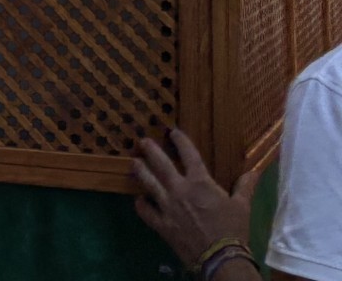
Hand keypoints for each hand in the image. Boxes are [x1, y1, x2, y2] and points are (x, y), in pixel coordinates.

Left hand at [132, 130, 259, 265]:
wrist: (221, 257)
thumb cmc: (233, 230)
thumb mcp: (242, 206)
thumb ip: (245, 187)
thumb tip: (255, 171)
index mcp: (200, 182)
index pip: (189, 154)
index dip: (180, 141)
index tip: (173, 132)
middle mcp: (179, 189)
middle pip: (160, 164)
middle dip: (150, 150)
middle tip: (142, 142)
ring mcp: (167, 206)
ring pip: (147, 183)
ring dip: (140, 171)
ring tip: (134, 163)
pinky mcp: (161, 223)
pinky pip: (144, 210)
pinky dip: (140, 204)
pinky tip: (139, 199)